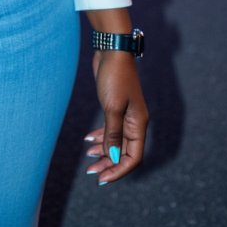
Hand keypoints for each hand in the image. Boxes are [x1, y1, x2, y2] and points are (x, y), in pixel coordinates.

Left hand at [84, 51, 148, 184]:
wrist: (111, 49)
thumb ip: (113, 134)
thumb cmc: (114, 77)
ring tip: (88, 160)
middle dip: (109, 164)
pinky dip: (100, 137)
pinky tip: (88, 141)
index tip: (103, 178)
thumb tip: (113, 158)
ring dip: (104, 152)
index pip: (134, 157)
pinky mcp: (115, 106)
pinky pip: (110, 129)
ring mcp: (125, 114)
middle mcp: (134, 122)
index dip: (120, 170)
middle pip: (124, 152)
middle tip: (92, 172)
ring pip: (116, 141)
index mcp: (138, 124)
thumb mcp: (112, 107)